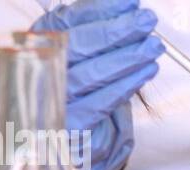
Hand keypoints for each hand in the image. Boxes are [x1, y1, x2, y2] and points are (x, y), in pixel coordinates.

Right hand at [35, 0, 163, 169]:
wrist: (59, 136)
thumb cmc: (75, 89)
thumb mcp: (79, 56)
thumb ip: (96, 32)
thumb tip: (129, 10)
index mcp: (35, 43)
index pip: (67, 21)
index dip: (100, 9)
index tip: (130, 2)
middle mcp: (37, 68)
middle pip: (78, 45)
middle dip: (118, 30)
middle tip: (147, 20)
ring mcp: (50, 99)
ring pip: (92, 73)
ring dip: (128, 57)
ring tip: (154, 46)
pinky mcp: (68, 126)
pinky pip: (101, 103)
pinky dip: (126, 85)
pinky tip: (146, 71)